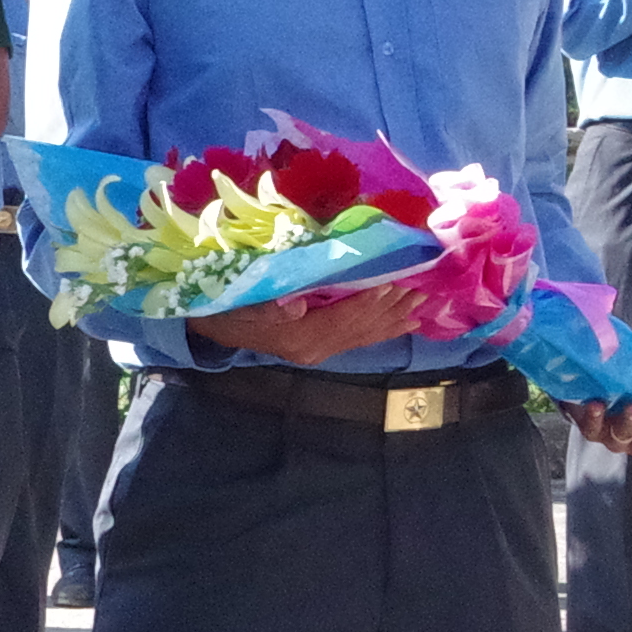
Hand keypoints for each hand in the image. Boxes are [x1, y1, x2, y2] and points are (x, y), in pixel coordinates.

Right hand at [185, 280, 429, 362]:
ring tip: (423, 304)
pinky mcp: (317, 347)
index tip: (398, 281)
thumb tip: (298, 306)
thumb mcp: (236, 302)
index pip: (343, 319)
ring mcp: (316, 350)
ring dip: (394, 319)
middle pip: (361, 329)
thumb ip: (266, 305)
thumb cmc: (222, 304)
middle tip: (424, 288)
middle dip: (393, 309)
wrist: (207, 324)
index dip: (371, 301)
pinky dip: (383, 329)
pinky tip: (404, 322)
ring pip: (364, 335)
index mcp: (297, 337)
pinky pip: (357, 339)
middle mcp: (313, 348)